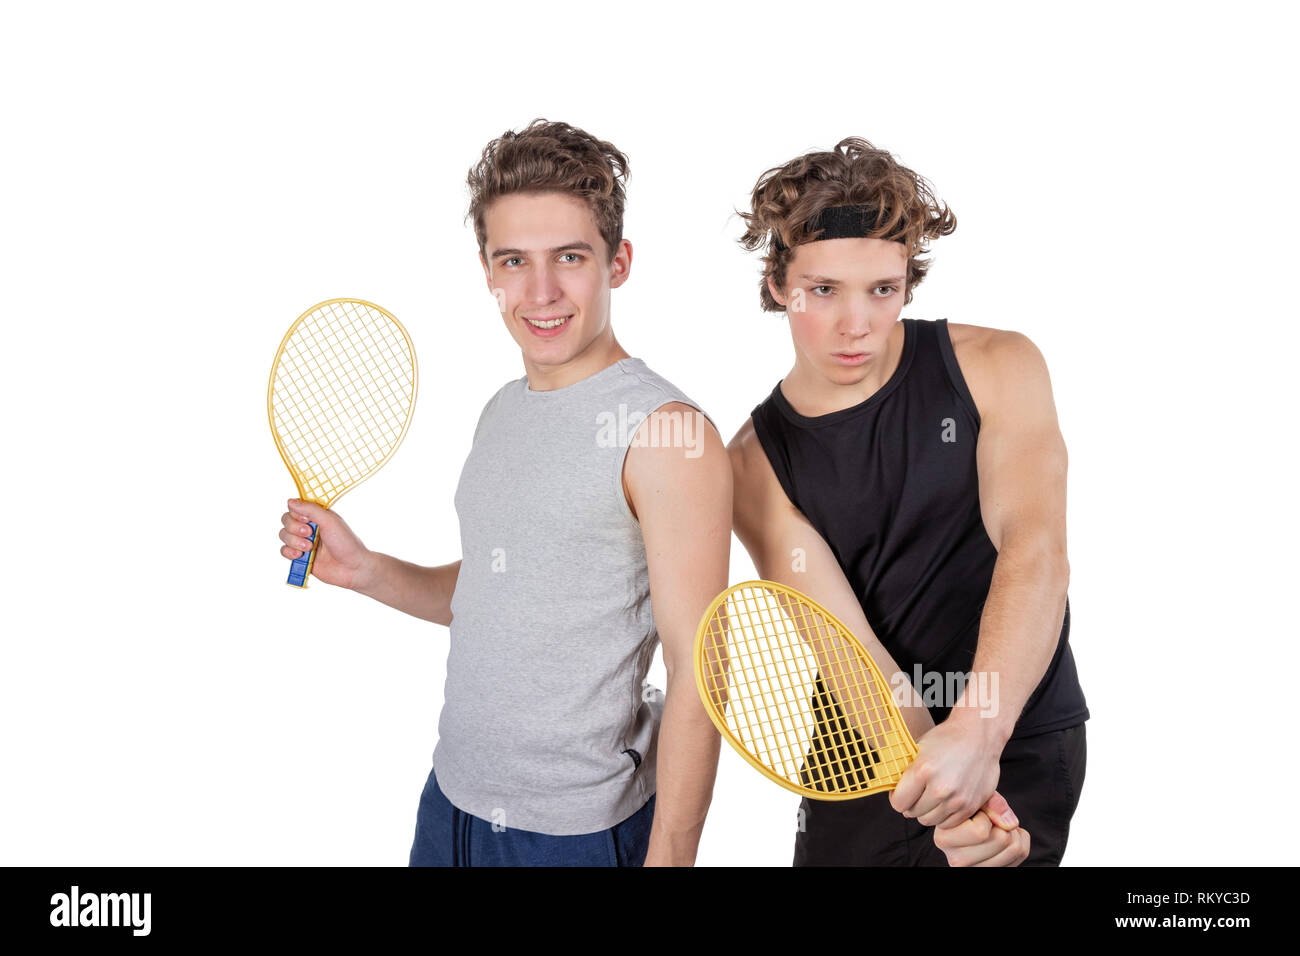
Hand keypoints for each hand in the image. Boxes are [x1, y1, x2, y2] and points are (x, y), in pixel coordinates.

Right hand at [278, 499, 372, 589]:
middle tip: (310, 534)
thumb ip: (310, 510)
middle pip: (286, 521)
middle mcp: (309, 527)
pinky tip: (300, 555)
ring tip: (310, 548)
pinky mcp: (300, 556)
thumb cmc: (346, 543)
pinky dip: (289, 552)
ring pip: (284, 535)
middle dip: (295, 528)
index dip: (297, 514)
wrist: (352, 568)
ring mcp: (303, 542)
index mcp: (317, 516)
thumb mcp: (330, 521)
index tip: (307, 520)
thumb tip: (290, 501)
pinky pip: (284, 550)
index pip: (295, 508)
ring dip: (294, 541)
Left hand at [890, 713, 1003, 829]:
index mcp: (923, 771)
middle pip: (913, 813)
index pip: (898, 803)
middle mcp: (941, 788)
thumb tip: (895, 794)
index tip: (901, 791)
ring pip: (930, 820)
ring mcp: (957, 799)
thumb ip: (906, 773)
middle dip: (912, 803)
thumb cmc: (947, 739)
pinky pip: (948, 823)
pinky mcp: (971, 806)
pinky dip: (944, 815)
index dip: (897, 797)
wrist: (979, 735)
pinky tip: (945, 800)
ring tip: (932, 795)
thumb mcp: (918, 749)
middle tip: (918, 791)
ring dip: (928, 810)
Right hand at [934, 792, 1030, 866]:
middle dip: (1002, 822)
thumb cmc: (969, 805)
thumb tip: (1011, 824)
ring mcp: (974, 869)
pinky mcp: (991, 872)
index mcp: (944, 839)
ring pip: (1014, 848)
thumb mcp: (974, 797)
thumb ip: (990, 804)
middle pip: (1001, 839)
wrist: (970, 819)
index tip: (976, 813)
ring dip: (1013, 831)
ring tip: (998, 827)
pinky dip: (1021, 840)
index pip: (980, 832)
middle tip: (992, 819)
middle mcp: (956, 860)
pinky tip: (1005, 836)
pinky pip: (1022, 853)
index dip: (985, 816)